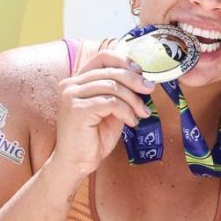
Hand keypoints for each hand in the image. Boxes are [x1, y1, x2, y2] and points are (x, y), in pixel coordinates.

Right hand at [52, 48, 153, 177]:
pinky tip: (131, 122)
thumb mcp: (112, 109)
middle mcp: (70, 84)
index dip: (124, 60)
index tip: (142, 72)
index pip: (102, 57)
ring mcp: (71, 96)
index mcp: (77, 80)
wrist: (77, 163)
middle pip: (111, 71)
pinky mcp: (77, 109)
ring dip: (133, 100)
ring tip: (141, 113)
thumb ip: (121, 92)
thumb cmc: (94, 137)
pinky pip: (111, 102)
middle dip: (135, 81)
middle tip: (150, 90)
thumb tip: (145, 79)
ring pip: (113, 87)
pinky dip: (127, 111)